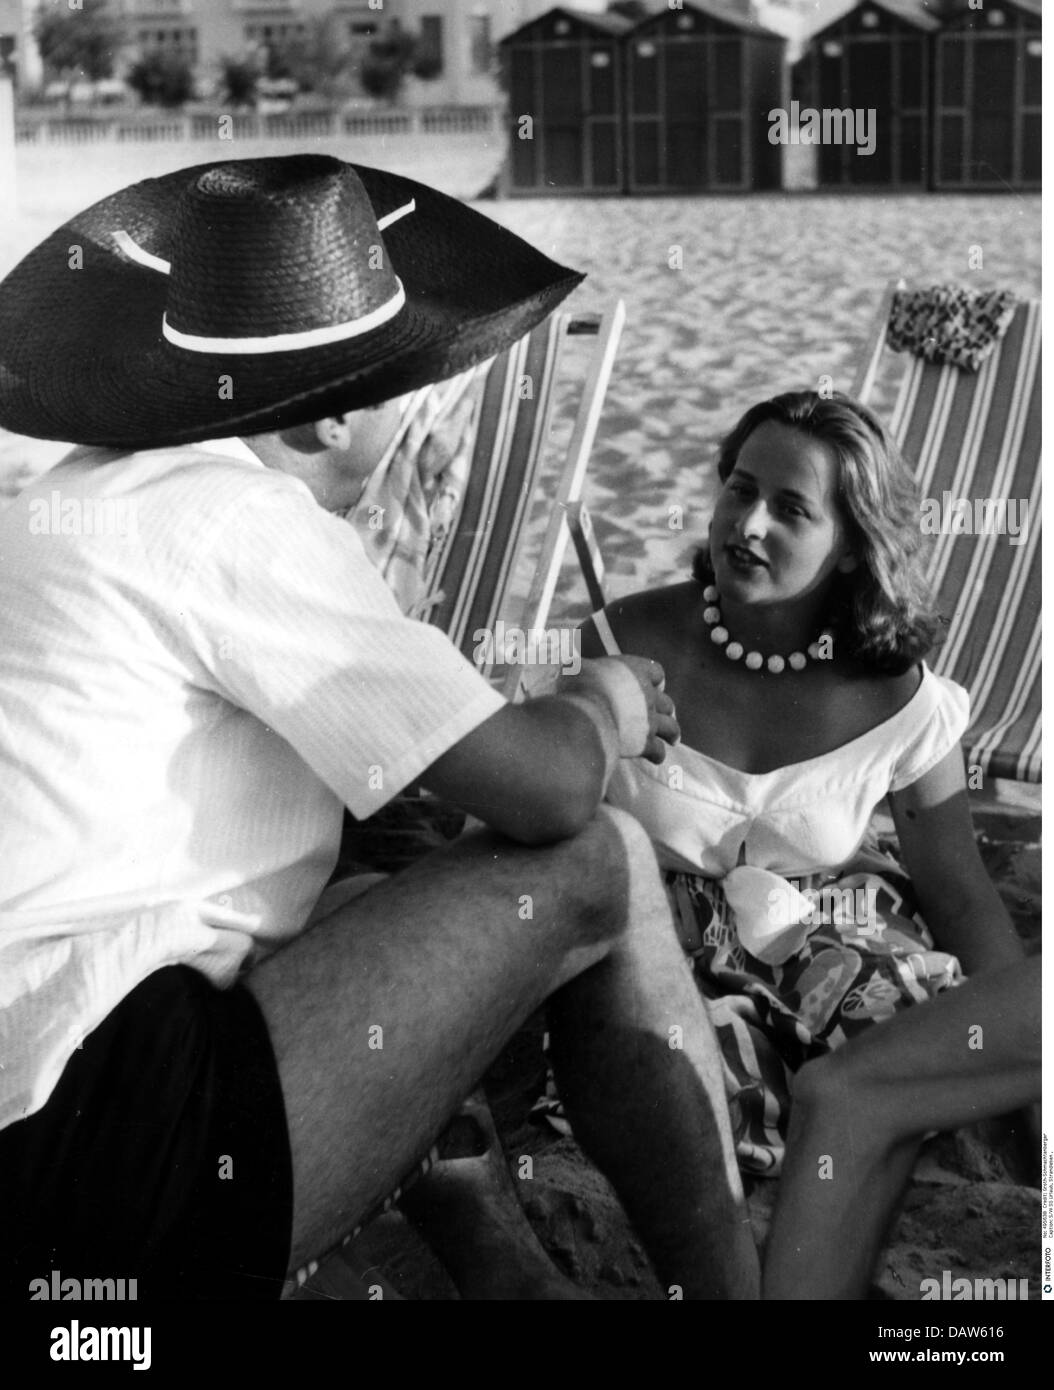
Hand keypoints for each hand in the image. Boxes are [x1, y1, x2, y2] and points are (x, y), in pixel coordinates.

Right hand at [561, 656, 679, 764]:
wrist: (585, 718)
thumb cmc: (577, 690)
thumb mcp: (576, 670)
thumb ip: (583, 669)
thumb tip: (571, 667)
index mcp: (634, 671)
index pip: (655, 671)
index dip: (655, 679)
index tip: (654, 684)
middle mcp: (647, 695)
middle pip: (666, 701)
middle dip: (665, 708)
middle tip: (664, 713)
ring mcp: (649, 720)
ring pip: (671, 726)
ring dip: (672, 732)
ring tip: (673, 739)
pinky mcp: (645, 743)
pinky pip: (658, 750)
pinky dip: (657, 754)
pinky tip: (655, 758)